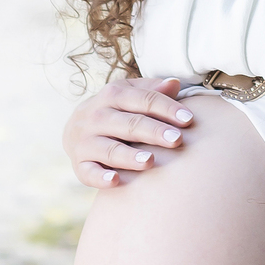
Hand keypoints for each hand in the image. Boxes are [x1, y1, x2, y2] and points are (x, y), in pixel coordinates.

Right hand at [62, 76, 193, 188]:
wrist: (76, 129)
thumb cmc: (116, 110)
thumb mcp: (130, 94)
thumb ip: (152, 91)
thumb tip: (175, 83)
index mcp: (112, 94)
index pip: (142, 99)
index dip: (166, 108)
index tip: (188, 119)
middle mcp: (96, 116)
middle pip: (128, 123)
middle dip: (153, 131)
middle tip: (176, 140)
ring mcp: (85, 141)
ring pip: (109, 149)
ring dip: (129, 156)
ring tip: (150, 161)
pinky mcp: (79, 164)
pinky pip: (88, 172)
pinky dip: (100, 177)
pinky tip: (115, 180)